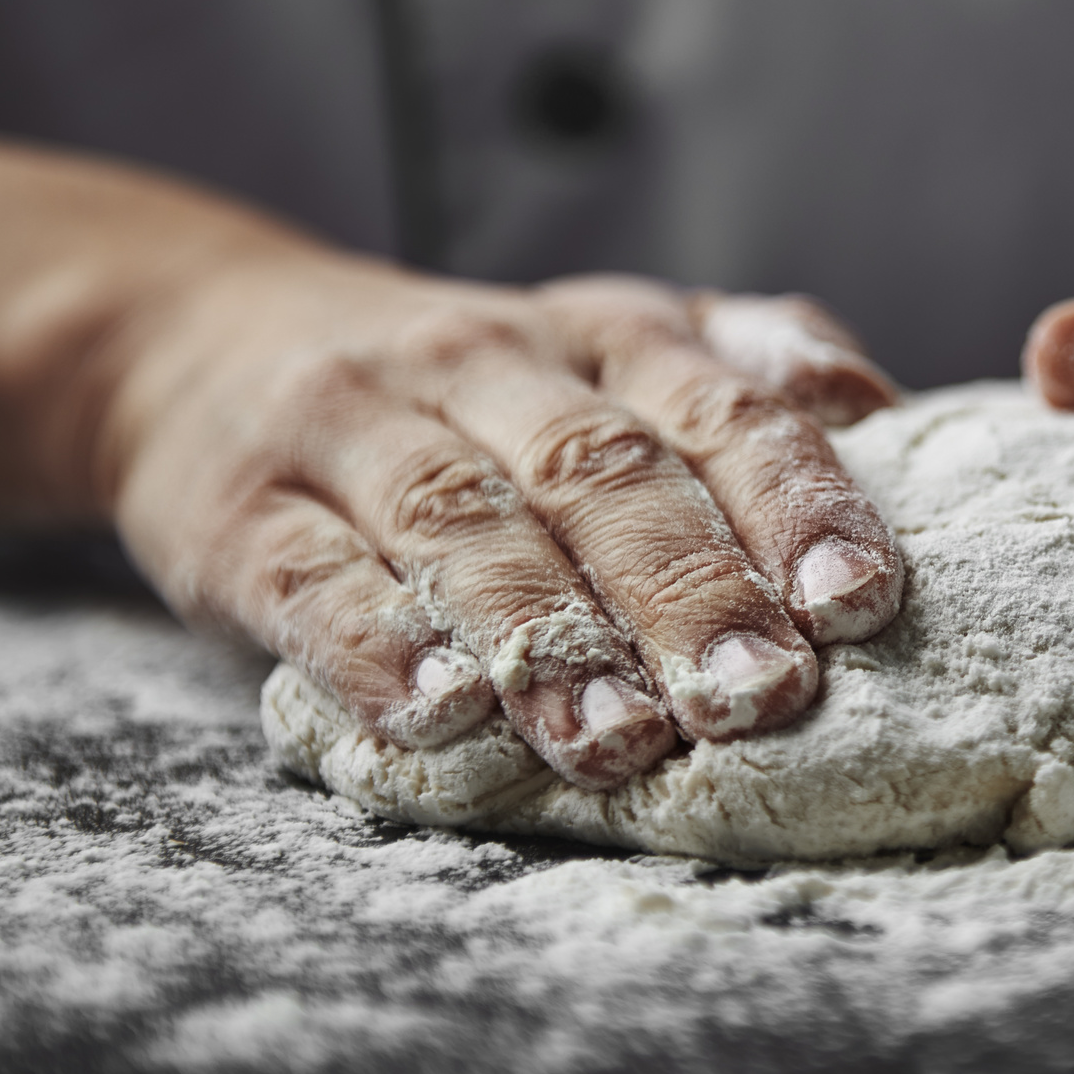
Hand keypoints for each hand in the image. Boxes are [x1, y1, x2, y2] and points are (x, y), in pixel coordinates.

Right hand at [103, 257, 902, 788]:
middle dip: (689, 591)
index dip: (793, 501)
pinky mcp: (240, 509)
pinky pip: (311, 574)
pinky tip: (438, 717)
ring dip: (548, 637)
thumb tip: (876, 407)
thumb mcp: (609, 342)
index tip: (860, 602)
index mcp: (605, 336)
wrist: (198, 336)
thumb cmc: (469, 384)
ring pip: (463, 524)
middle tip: (760, 696)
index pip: (717, 408)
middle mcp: (488, 363)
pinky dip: (377, 646)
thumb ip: (742, 367)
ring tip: (618, 738)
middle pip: (601, 473)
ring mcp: (357, 426)